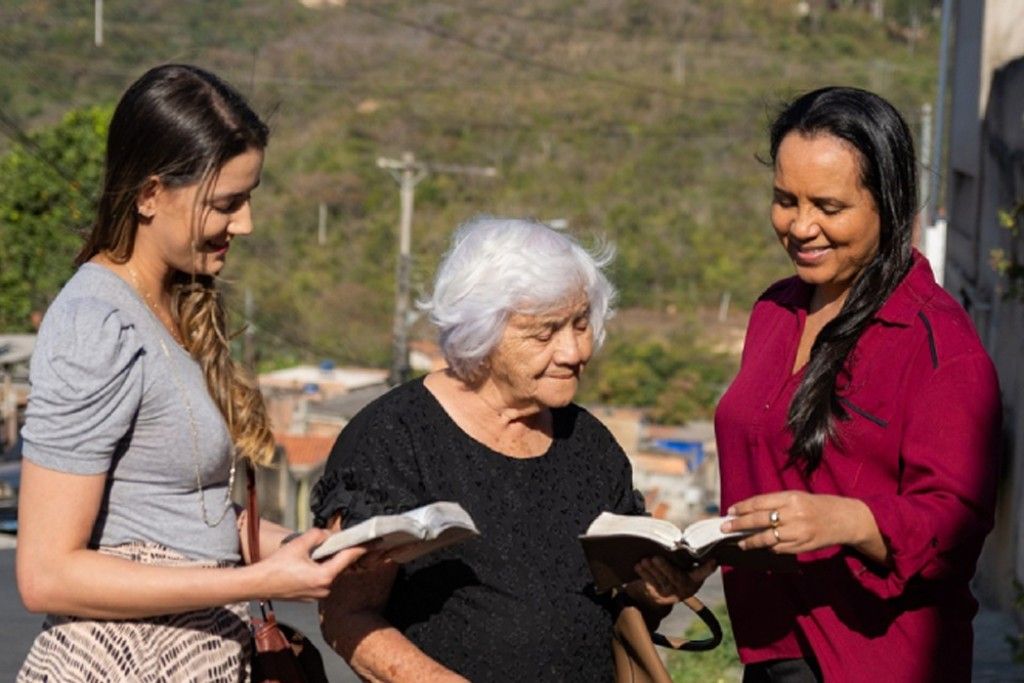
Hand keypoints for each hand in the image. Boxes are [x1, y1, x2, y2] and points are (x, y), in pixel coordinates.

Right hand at [257, 528, 377, 601]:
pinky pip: (322, 579)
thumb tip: (330, 534)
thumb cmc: (276, 566)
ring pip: (331, 572)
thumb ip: (318, 535)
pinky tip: (315, 560)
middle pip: (340, 566)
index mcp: (325, 577)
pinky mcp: (311, 596)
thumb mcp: (299, 545)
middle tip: (348, 539)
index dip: (362, 548)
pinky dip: (322, 569)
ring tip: (326, 548)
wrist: (258, 584)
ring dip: (330, 561)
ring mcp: (318, 595)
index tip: (375, 542)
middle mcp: (325, 589)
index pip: (348, 558)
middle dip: (342, 552)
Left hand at [631, 557, 715, 606]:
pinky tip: (638, 567)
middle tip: (656, 558)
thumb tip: (683, 543)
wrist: (665, 593)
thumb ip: (687, 558)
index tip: (713, 561)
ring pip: (661, 582)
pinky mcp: (659, 597)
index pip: (703, 572)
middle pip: (676, 578)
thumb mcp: (685, 567)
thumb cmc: (676, 572)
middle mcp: (685, 588)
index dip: (708, 568)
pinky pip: (651, 585)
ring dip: (651, 570)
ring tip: (644, 560)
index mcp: (695, 579)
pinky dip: (644, 575)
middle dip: (665, 567)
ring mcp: (672, 594)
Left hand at [723, 491, 882, 558]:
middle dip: (739, 525)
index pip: (759, 503)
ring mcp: (798, 532)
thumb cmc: (816, 505)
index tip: (730, 511)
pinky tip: (761, 546)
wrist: (844, 519)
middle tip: (725, 528)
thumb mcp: (796, 497)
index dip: (742, 508)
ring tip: (740, 542)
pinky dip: (769, 547)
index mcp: (790, 498)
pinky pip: (779, 548)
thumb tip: (748, 512)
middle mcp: (793, 514)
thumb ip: (775, 504)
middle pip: (759, 520)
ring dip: (750, 541)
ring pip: (767, 538)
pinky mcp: (802, 546)